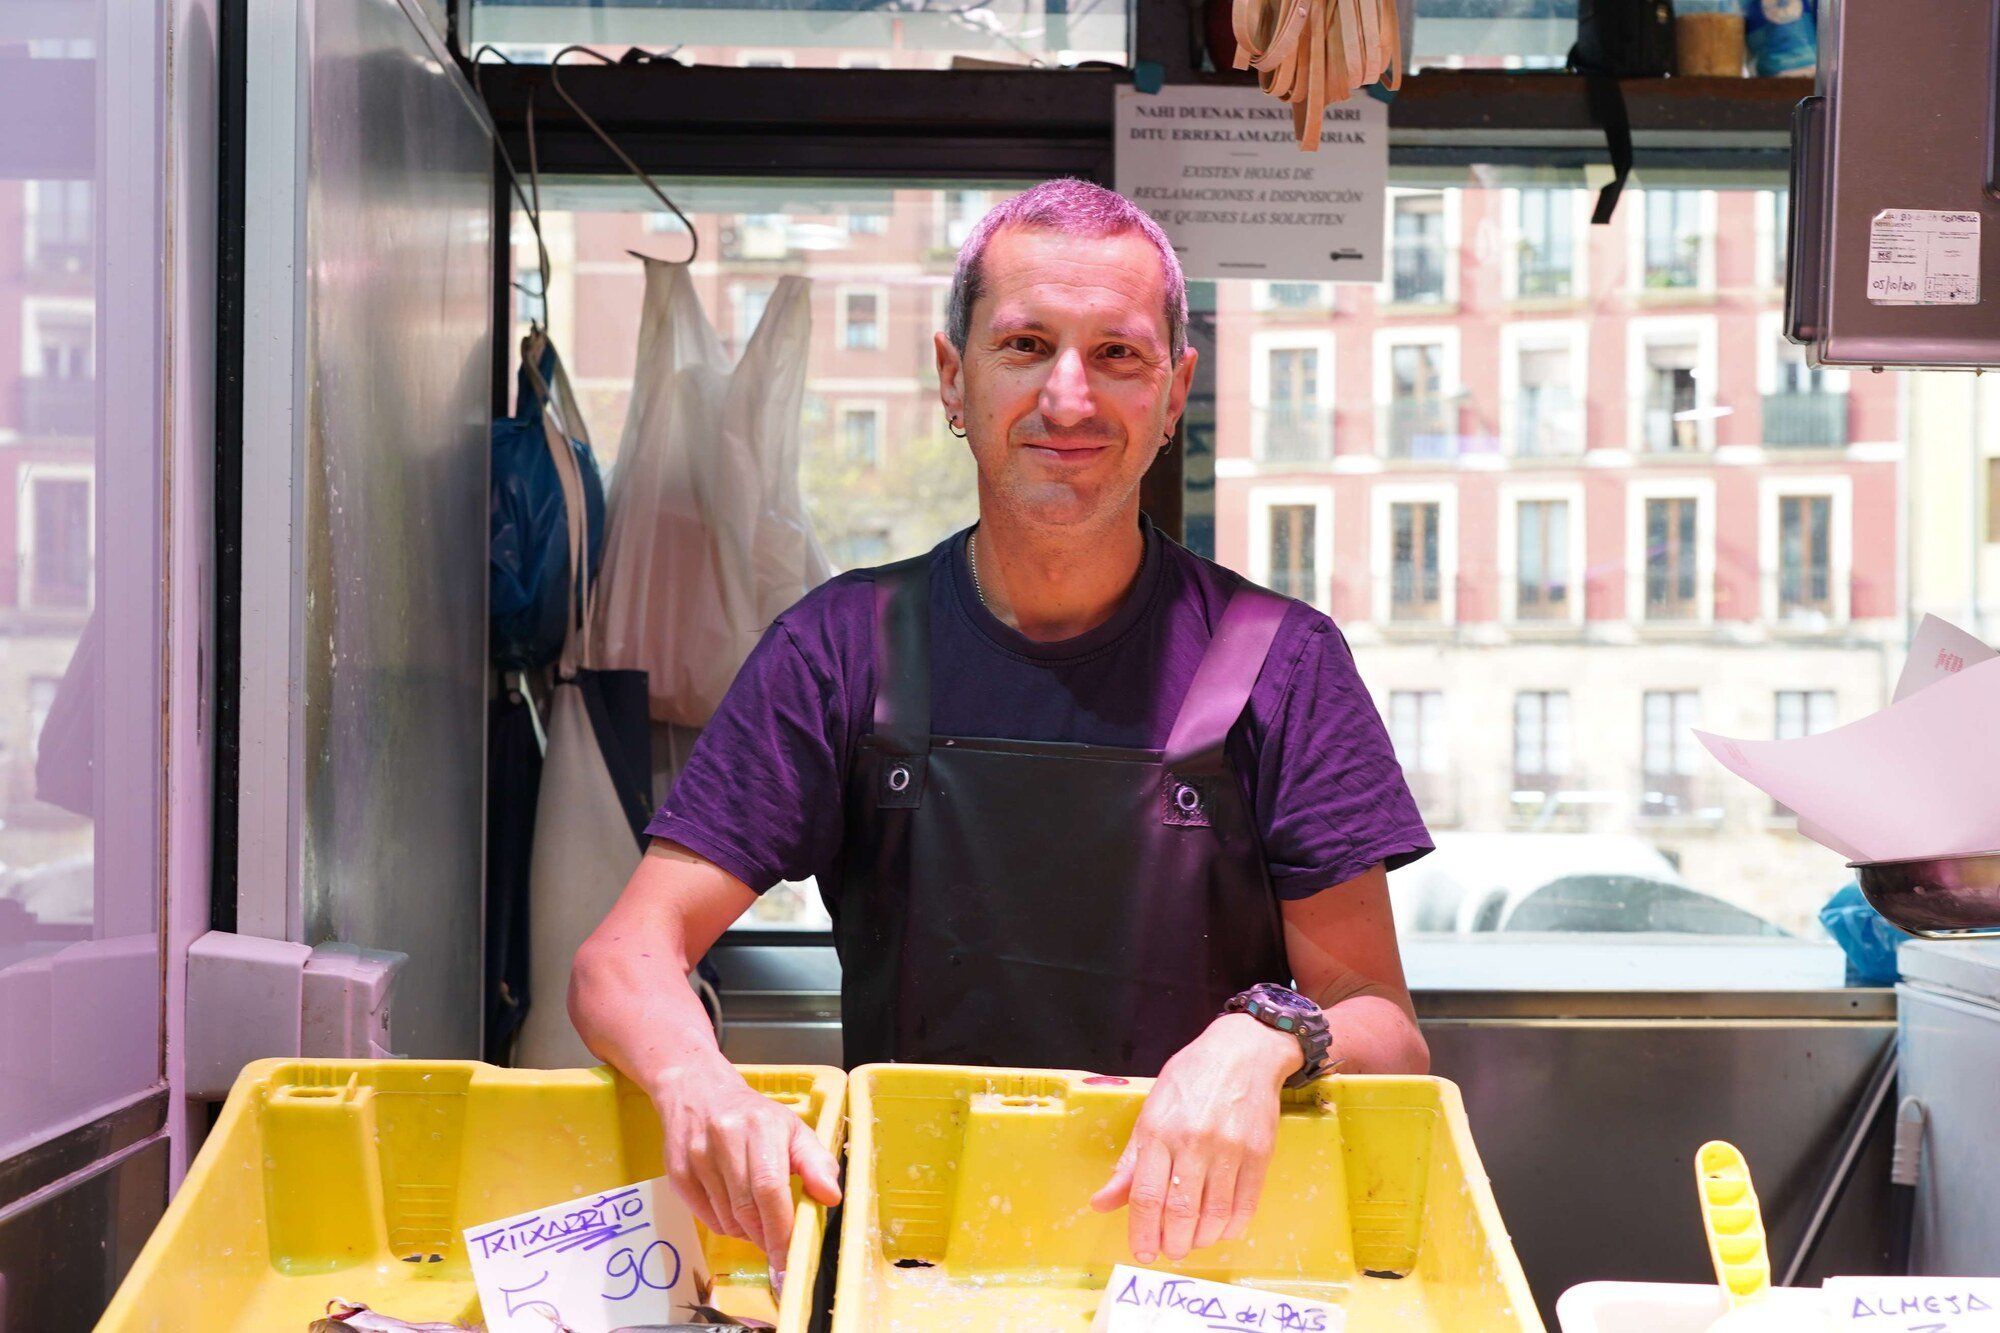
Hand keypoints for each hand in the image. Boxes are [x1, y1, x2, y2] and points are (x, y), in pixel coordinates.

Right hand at [653, 1066, 842, 1264]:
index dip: (781, 1228)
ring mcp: (697, 1156)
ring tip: (759, 1224)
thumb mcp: (794, 1130)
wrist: (698, 1092)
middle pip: (746, 1209)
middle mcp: (725, 1139)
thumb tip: (831, 1196)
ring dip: (747, 1234)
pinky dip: (725, 1226)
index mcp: (760, 1128)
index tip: (790, 1256)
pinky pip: (706, 1218)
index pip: (770, 1189)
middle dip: (766, 1238)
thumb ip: (817, 1162)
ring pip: (726, 1219)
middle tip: (778, 1247)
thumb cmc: (754, 1117)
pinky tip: (735, 1214)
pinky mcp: (677, 1172)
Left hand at [1089, 1014, 1301, 1263]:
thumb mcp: (1151, 1110)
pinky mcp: (1260, 1154)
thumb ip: (1129, 1163)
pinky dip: (1230, 1226)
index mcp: (1159, 1130)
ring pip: (1214, 1214)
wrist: (1244, 1052)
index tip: (1142, 1253)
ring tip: (1193, 1241)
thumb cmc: (1191, 1079)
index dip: (1142, 1232)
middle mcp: (1194, 1141)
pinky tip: (1220, 1229)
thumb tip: (1101, 1204)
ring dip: (1201, 1239)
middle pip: (1181, 1211)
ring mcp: (1230, 1149)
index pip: (1146, 1195)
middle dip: (1173, 1243)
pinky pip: (1245, 1205)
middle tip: (1170, 1251)